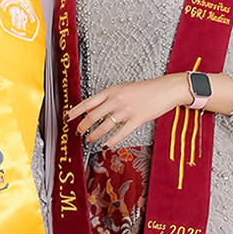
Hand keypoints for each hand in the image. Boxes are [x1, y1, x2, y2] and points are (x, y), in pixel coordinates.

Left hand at [68, 75, 191, 145]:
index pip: (88, 102)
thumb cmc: (146, 89)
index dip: (75, 111)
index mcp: (112, 91)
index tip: (67, 117)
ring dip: (94, 135)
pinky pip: (120, 133)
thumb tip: (95, 109)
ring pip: (104, 126)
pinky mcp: (137, 119)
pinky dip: (110, 141)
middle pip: (92, 116)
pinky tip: (106, 145)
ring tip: (89, 140)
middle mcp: (116, 100)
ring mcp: (126, 110)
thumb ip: (110, 98)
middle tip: (78, 132)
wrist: (166, 88)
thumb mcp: (124, 89)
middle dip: (82, 126)